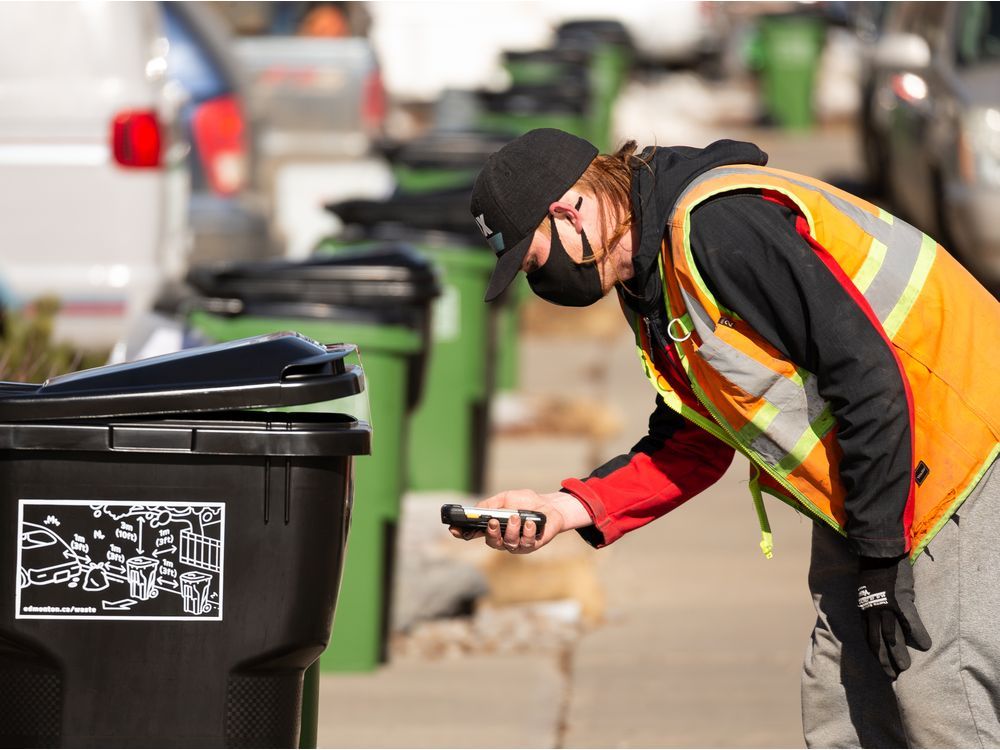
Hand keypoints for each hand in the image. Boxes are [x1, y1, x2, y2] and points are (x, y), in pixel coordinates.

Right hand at [448, 489, 591, 554]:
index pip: (475, 533)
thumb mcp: (506, 498)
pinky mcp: (532, 546)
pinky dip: (527, 532)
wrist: (550, 505)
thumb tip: (475, 510)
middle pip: (491, 542)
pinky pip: (526, 544)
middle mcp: (503, 538)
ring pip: (508, 544)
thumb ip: (490, 504)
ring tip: (516, 517)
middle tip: (493, 522)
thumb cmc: (526, 502)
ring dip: (511, 530)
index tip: (454, 530)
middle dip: (491, 533)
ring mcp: (517, 544)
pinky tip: (530, 523)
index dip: (463, 533)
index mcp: (494, 527)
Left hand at [857, 554, 931, 679]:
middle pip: (876, 642)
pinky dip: (918, 634)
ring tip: (905, 668)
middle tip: (891, 676)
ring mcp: (885, 608)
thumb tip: (873, 616)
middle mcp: (871, 612)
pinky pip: (910, 622)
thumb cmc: (873, 570)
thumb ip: (869, 605)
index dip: (874, 653)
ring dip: (898, 654)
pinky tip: (926, 645)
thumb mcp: (865, 591)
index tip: (880, 666)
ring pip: (891, 637)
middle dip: (883, 660)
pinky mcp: (900, 601)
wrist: (877, 553)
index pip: (867, 637)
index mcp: (863, 610)